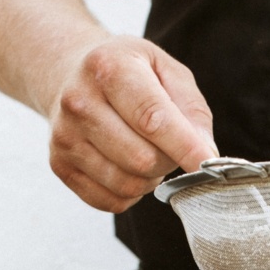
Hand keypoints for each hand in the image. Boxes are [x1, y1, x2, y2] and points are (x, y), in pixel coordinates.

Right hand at [48, 35, 217, 211]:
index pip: (153, 120)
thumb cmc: (128, 73)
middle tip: (169, 147)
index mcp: (109, 68)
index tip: (208, 164)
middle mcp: (79, 102)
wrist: (71, 75)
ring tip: (147, 153)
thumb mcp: (166, 70)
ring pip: (128, 184)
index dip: (185, 148)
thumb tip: (205, 153)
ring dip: (150, 179)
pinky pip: (111, 201)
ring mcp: (65, 137)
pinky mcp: (61, 166)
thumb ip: (192, 110)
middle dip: (167, 161)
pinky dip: (131, 193)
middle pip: (142, 160)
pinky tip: (127, 167)